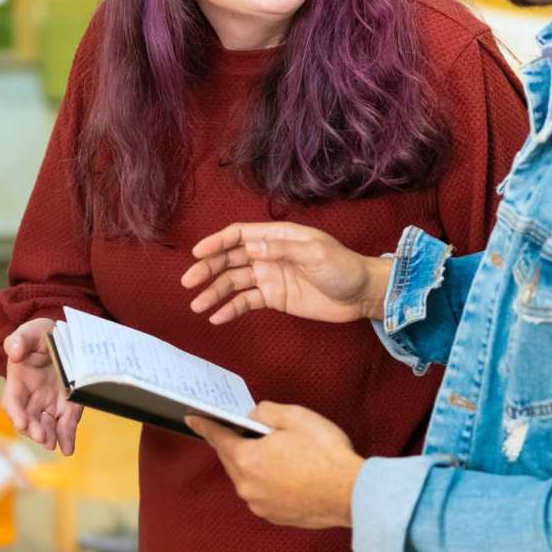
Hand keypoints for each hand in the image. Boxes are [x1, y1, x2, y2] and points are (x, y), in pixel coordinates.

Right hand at [2, 317, 81, 455]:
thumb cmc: (39, 335)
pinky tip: (68, 448)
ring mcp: (49, 404)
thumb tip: (13, 352)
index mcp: (18, 381)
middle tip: (42, 437)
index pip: (12, 401)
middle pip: (29, 420)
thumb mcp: (30, 331)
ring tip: (54, 444)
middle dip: (34, 430)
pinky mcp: (66, 407)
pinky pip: (65, 425)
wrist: (61, 338)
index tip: (21, 422)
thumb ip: (19, 340)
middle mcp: (32, 398)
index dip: (16, 413)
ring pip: (46, 426)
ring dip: (48, 437)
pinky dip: (67, 437)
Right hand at [183, 222, 390, 325]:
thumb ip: (282, 250)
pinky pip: (247, 301)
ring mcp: (270, 276)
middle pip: (230, 259)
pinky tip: (217, 316)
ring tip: (197, 305)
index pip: (240, 235)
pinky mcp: (274, 298)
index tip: (197, 253)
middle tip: (189, 282)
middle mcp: (269, 254)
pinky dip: (231, 308)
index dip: (217, 242)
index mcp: (278, 237)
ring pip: (234, 282)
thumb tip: (251, 247)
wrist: (362, 294)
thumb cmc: (344, 266)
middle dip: (208, 269)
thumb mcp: (316, 253)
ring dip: (214, 291)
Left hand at [186, 402, 364, 528]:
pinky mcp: (275, 516)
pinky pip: (261, 492)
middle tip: (243, 428)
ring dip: (252, 462)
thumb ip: (265, 412)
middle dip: (234, 442)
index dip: (205, 426)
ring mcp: (261, 505)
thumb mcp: (294, 417)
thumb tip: (253, 417)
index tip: (192, 419)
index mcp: (247, 459)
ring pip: (246, 477)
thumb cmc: (324, 452)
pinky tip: (285, 471)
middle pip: (231, 459)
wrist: (350, 493)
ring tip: (271, 449)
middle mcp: (248, 486)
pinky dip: (266, 479)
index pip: (218, 438)